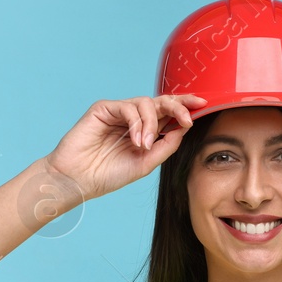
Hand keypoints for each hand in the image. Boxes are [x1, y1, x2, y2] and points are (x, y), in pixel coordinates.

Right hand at [44, 94, 207, 200]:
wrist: (79, 180)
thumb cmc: (108, 175)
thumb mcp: (146, 163)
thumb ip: (167, 145)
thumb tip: (186, 127)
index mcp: (145, 131)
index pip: (168, 113)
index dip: (185, 106)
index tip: (203, 105)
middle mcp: (133, 118)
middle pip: (161, 101)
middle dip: (178, 105)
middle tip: (188, 117)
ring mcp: (118, 112)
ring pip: (146, 103)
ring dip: (152, 124)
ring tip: (145, 145)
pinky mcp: (104, 108)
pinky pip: (128, 107)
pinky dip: (137, 123)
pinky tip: (136, 140)